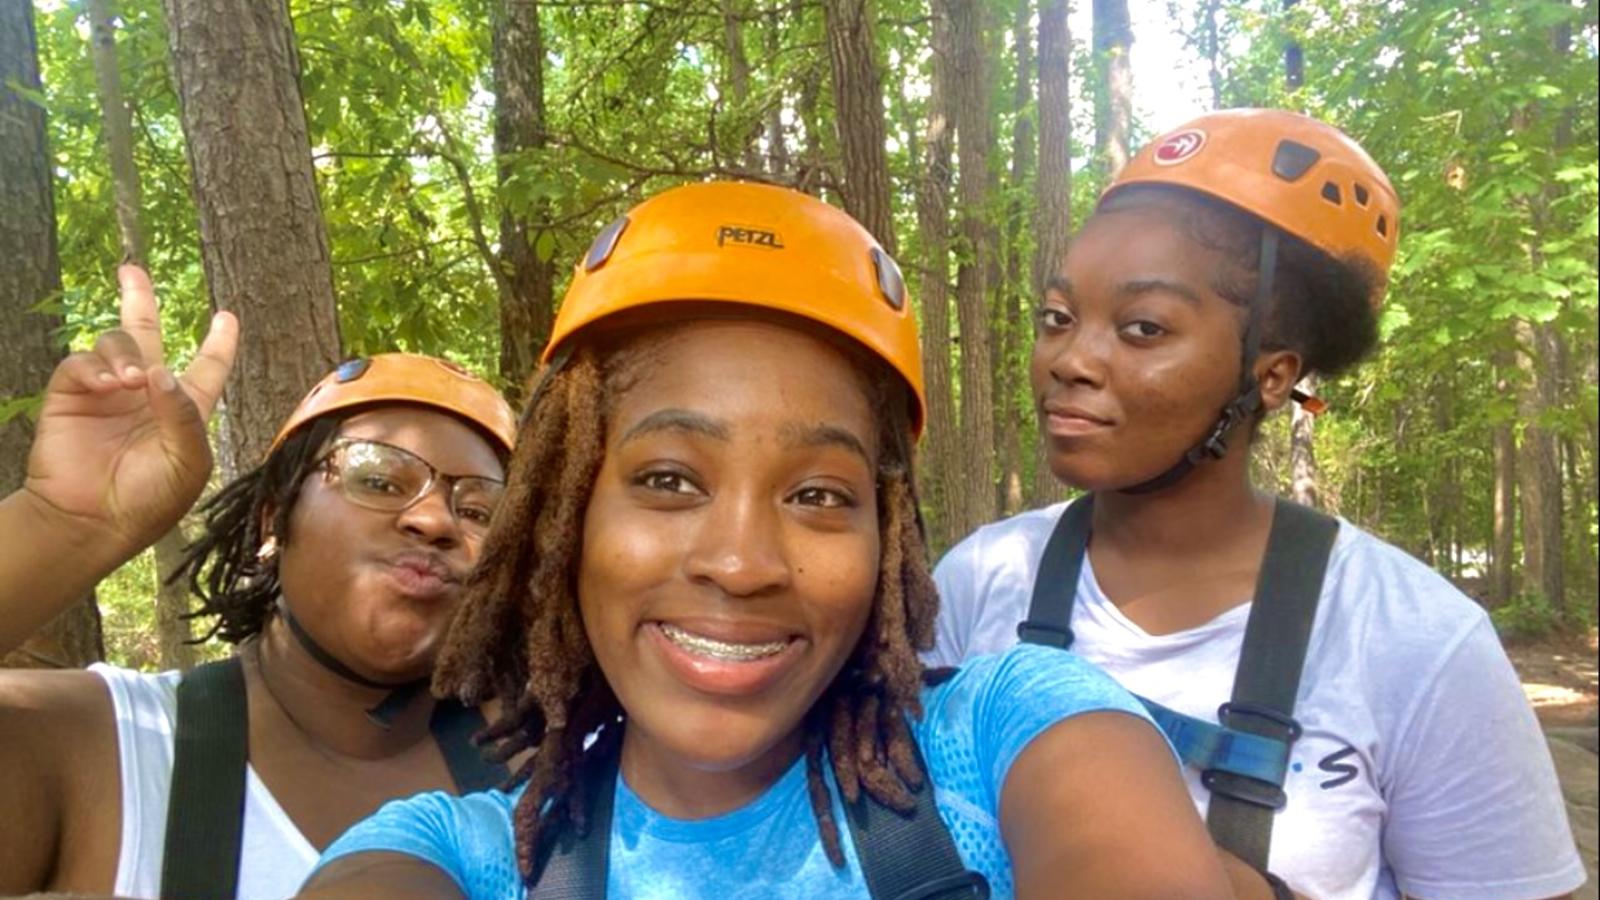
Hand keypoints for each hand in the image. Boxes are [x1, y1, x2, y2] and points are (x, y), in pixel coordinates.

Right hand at [22, 265, 237, 556]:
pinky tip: (109, 385)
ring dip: (126, 352)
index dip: (219, 343)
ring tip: (130, 380)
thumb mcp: (187, 462)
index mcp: (183, 409)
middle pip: (146, 334)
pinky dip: (96, 367)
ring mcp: (107, 392)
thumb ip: (183, 415)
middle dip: (138, 299)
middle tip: (131, 271)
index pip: (207, 367)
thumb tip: (161, 370)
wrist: (91, 521)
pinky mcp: (72, 395)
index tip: (226, 316)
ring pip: (116, 343)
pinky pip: (82, 363)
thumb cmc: (149, 499)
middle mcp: (145, 393)